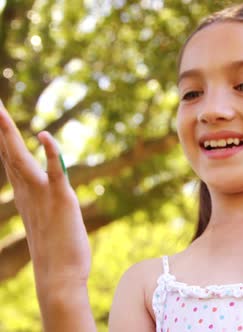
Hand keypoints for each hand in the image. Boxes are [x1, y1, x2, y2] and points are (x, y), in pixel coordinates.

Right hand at [0, 100, 89, 290]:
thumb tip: (46, 199)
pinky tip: (45, 136)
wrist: (60, 277)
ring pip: (23, 159)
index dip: (4, 138)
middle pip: (10, 154)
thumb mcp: (47, 222)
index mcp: (25, 195)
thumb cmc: (57, 254)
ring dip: (11, 134)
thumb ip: (44, 206)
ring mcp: (43, 195)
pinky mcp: (62, 199)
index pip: (11, 160)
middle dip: (1, 128)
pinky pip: (56, 172)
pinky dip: (52, 153)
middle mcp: (28, 192)